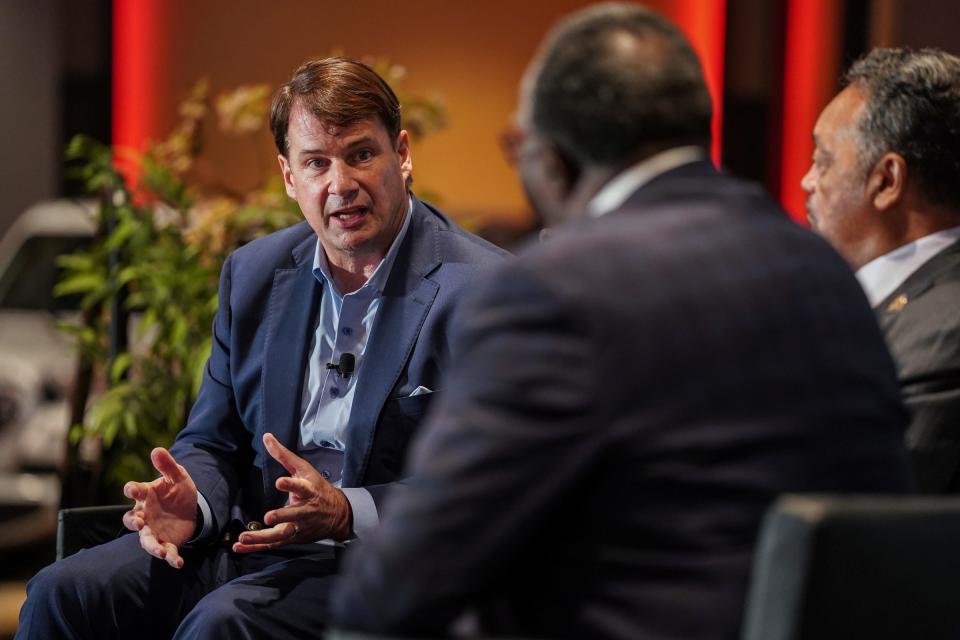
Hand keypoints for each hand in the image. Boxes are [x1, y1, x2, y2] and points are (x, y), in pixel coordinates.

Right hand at [122, 447, 197, 568]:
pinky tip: (178, 563)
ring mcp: (154, 530)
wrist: (190, 509)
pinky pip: (166, 551)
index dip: (132, 490)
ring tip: (160, 552)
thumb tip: (157, 449)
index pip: (134, 492)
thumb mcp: (178, 476)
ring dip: (151, 547)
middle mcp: (145, 515)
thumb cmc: (177, 491)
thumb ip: (167, 466)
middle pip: (131, 520)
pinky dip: (170, 558)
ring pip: (146, 540)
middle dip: (133, 523)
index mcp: (146, 496)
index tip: (132, 489)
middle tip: (139, 523)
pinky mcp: (166, 542)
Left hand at [232, 432, 351, 552]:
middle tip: (268, 517)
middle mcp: (305, 511)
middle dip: (282, 516)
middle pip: (293, 516)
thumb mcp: (304, 469)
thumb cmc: (318, 488)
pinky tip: (239, 548)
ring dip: (263, 537)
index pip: (301, 487)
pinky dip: (256, 546)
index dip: (291, 484)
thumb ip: (284, 455)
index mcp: (308, 491)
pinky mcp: (293, 538)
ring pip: (282, 535)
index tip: (280, 482)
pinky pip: (273, 544)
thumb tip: (266, 436)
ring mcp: (299, 527)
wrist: (338, 514)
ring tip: (244, 538)